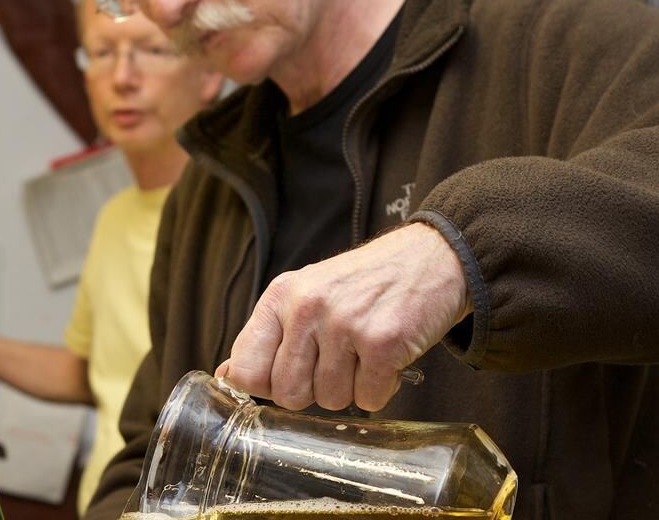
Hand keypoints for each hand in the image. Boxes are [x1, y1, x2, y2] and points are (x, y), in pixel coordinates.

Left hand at [216, 222, 469, 411]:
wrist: (430, 257)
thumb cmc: (364, 282)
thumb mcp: (306, 294)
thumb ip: (267, 336)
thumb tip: (227, 377)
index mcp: (281, 295)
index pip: (246, 369)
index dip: (267, 386)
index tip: (290, 375)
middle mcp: (307, 307)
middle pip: (288, 395)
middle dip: (315, 390)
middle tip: (338, 361)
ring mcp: (345, 324)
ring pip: (331, 401)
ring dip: (353, 388)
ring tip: (366, 351)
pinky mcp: (384, 342)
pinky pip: (370, 400)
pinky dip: (383, 388)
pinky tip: (388, 356)